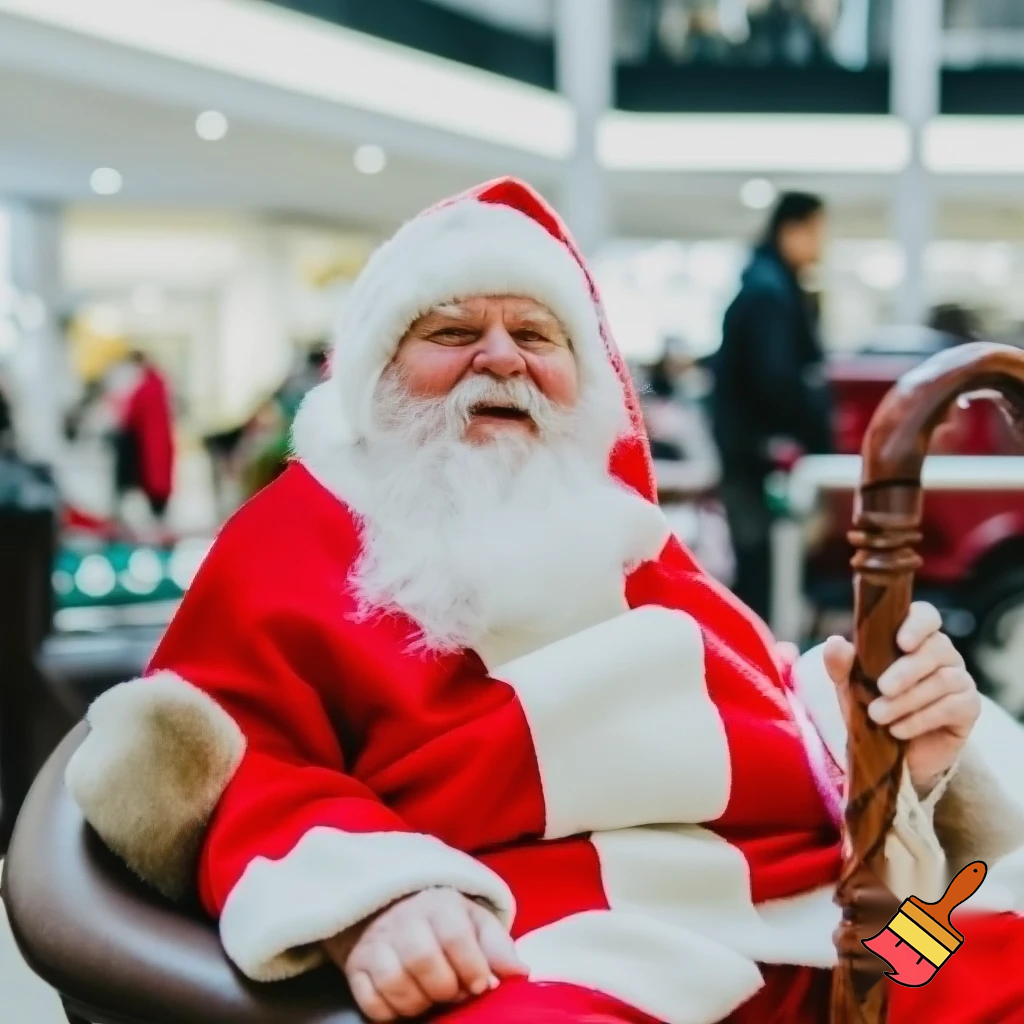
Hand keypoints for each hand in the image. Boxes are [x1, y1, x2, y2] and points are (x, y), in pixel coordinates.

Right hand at [323, 887, 527, 1021]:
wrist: (391, 906)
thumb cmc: (443, 920)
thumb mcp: (475, 922)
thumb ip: (498, 947)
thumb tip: (519, 974)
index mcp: (439, 905)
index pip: (455, 937)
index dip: (471, 967)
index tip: (479, 984)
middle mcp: (403, 920)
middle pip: (423, 960)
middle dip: (444, 988)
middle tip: (453, 992)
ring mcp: (376, 943)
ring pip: (395, 984)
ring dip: (419, 1003)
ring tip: (430, 997)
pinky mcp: (356, 966)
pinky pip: (371, 1002)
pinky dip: (391, 1012)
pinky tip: (405, 1002)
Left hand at [824, 602, 980, 793]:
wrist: (892, 753)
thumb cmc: (873, 706)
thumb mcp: (850, 687)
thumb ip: (841, 665)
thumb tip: (835, 642)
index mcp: (914, 638)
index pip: (926, 615)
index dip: (918, 623)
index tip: (901, 642)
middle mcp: (942, 653)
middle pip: (937, 648)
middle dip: (907, 670)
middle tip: (882, 688)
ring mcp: (959, 679)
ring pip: (944, 679)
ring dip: (908, 699)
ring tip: (878, 716)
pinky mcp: (969, 707)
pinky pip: (953, 706)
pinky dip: (922, 718)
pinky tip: (898, 730)